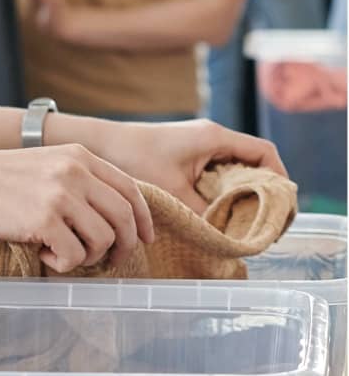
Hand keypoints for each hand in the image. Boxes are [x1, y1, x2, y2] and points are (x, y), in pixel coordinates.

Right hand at [0, 144, 154, 272]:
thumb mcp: (46, 165)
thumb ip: (78, 181)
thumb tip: (108, 218)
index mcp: (80, 157)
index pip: (129, 188)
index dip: (143, 218)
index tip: (145, 238)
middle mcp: (76, 172)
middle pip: (124, 217)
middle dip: (124, 245)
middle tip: (110, 260)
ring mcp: (62, 195)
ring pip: (103, 239)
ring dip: (87, 256)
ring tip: (61, 252)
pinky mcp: (45, 220)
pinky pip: (74, 256)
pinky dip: (62, 263)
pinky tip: (42, 253)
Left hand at [48, 117, 286, 213]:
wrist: (97, 144)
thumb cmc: (132, 159)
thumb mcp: (171, 192)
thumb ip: (200, 214)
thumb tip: (222, 237)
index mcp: (215, 138)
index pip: (264, 153)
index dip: (277, 179)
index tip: (278, 207)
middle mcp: (210, 139)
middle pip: (250, 164)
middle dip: (258, 193)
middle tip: (259, 223)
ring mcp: (195, 147)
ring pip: (229, 172)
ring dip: (234, 196)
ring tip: (235, 224)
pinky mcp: (181, 158)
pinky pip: (209, 176)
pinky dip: (214, 195)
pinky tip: (208, 216)